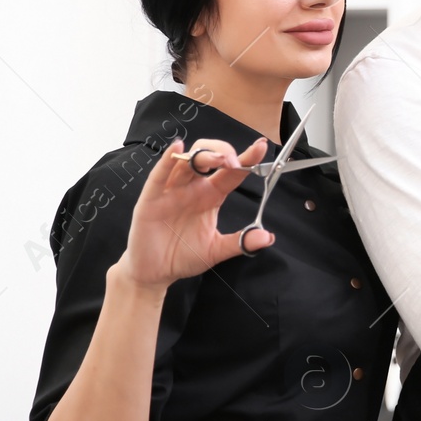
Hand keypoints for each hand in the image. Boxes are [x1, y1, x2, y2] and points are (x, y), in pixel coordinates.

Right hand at [111, 137, 271, 292]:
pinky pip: (159, 176)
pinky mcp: (151, 199)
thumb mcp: (216, 250)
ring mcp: (171, 191)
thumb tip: (268, 238)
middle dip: (223, 153)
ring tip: (219, 159)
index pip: (230, 172)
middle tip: (235, 163)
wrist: (155, 273)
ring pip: (186, 161)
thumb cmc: (183, 256)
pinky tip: (177, 148)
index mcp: (210, 196)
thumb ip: (240, 242)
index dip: (246, 158)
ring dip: (203, 155)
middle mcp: (192, 188)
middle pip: (207, 156)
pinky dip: (167, 159)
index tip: (260, 147)